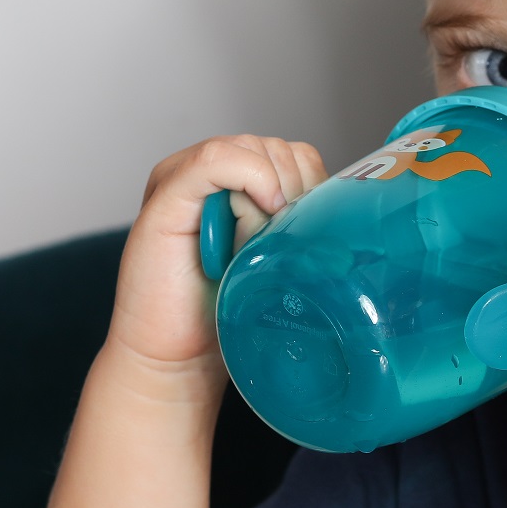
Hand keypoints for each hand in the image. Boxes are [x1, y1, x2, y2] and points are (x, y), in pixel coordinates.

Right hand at [108, 135, 327, 382]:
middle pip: (278, 149)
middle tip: (285, 241)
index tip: (314, 230)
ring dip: (273, 192)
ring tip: (259, 244)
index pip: (295, 156)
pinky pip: (215, 160)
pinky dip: (250, 178)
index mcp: (237, 184)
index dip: (316, 186)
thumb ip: (297, 222)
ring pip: (252, 149)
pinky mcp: (165, 198)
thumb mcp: (277, 259)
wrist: (176, 358)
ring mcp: (182, 180)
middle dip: (298, 190)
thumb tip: (341, 208)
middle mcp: (207, 174)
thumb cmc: (226, 313)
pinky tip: (263, 211)